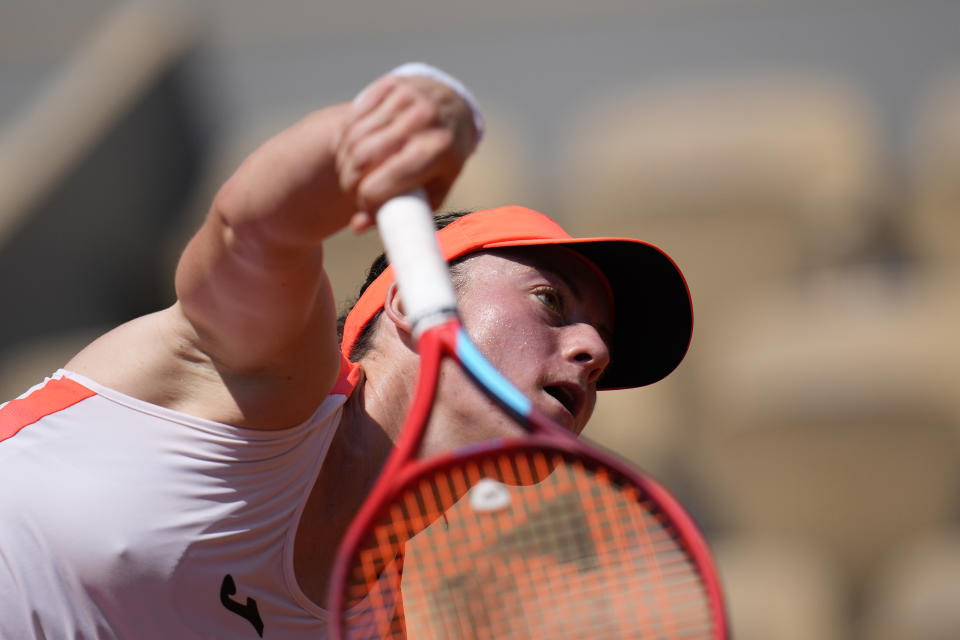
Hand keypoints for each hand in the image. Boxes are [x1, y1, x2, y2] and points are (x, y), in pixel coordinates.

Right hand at [335, 73, 479, 230]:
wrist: (453, 106)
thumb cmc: (442, 158)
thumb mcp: (435, 189)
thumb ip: (402, 212)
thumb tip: (356, 226)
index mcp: (438, 150)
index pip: (385, 182)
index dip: (366, 200)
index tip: (365, 206)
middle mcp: (422, 120)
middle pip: (363, 159)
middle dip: (349, 182)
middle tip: (352, 191)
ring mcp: (405, 98)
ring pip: (353, 138)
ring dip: (345, 162)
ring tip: (352, 173)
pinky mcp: (389, 85)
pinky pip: (353, 117)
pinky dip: (346, 138)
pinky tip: (353, 149)